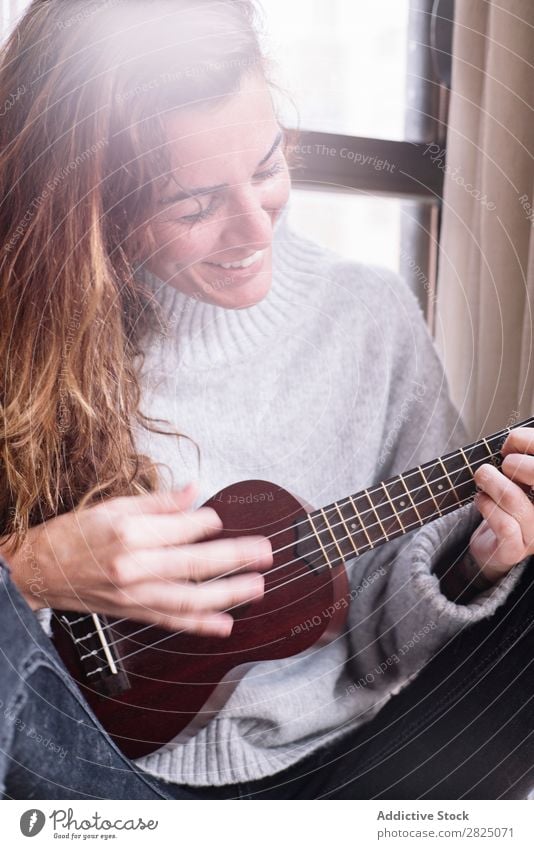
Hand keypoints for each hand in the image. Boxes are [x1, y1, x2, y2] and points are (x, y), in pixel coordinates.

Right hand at [3, 482, 272, 636]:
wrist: (42, 571)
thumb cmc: (75, 535)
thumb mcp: (113, 506)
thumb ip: (158, 503)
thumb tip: (194, 492)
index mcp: (129, 532)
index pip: (183, 528)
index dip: (208, 522)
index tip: (221, 518)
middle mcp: (134, 566)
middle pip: (194, 564)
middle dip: (235, 558)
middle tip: (265, 553)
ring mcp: (135, 595)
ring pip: (190, 598)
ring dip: (228, 594)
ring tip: (257, 588)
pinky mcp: (134, 612)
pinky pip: (173, 621)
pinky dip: (201, 625)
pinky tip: (226, 624)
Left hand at [469, 427, 533, 581]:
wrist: (494, 546)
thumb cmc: (508, 503)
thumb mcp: (517, 477)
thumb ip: (521, 456)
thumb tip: (513, 439)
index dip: (531, 443)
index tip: (512, 441)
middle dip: (517, 464)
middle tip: (503, 462)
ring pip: (515, 500)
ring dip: (492, 482)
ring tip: (482, 476)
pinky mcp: (515, 550)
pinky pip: (503, 524)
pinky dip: (486, 505)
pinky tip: (481, 499)